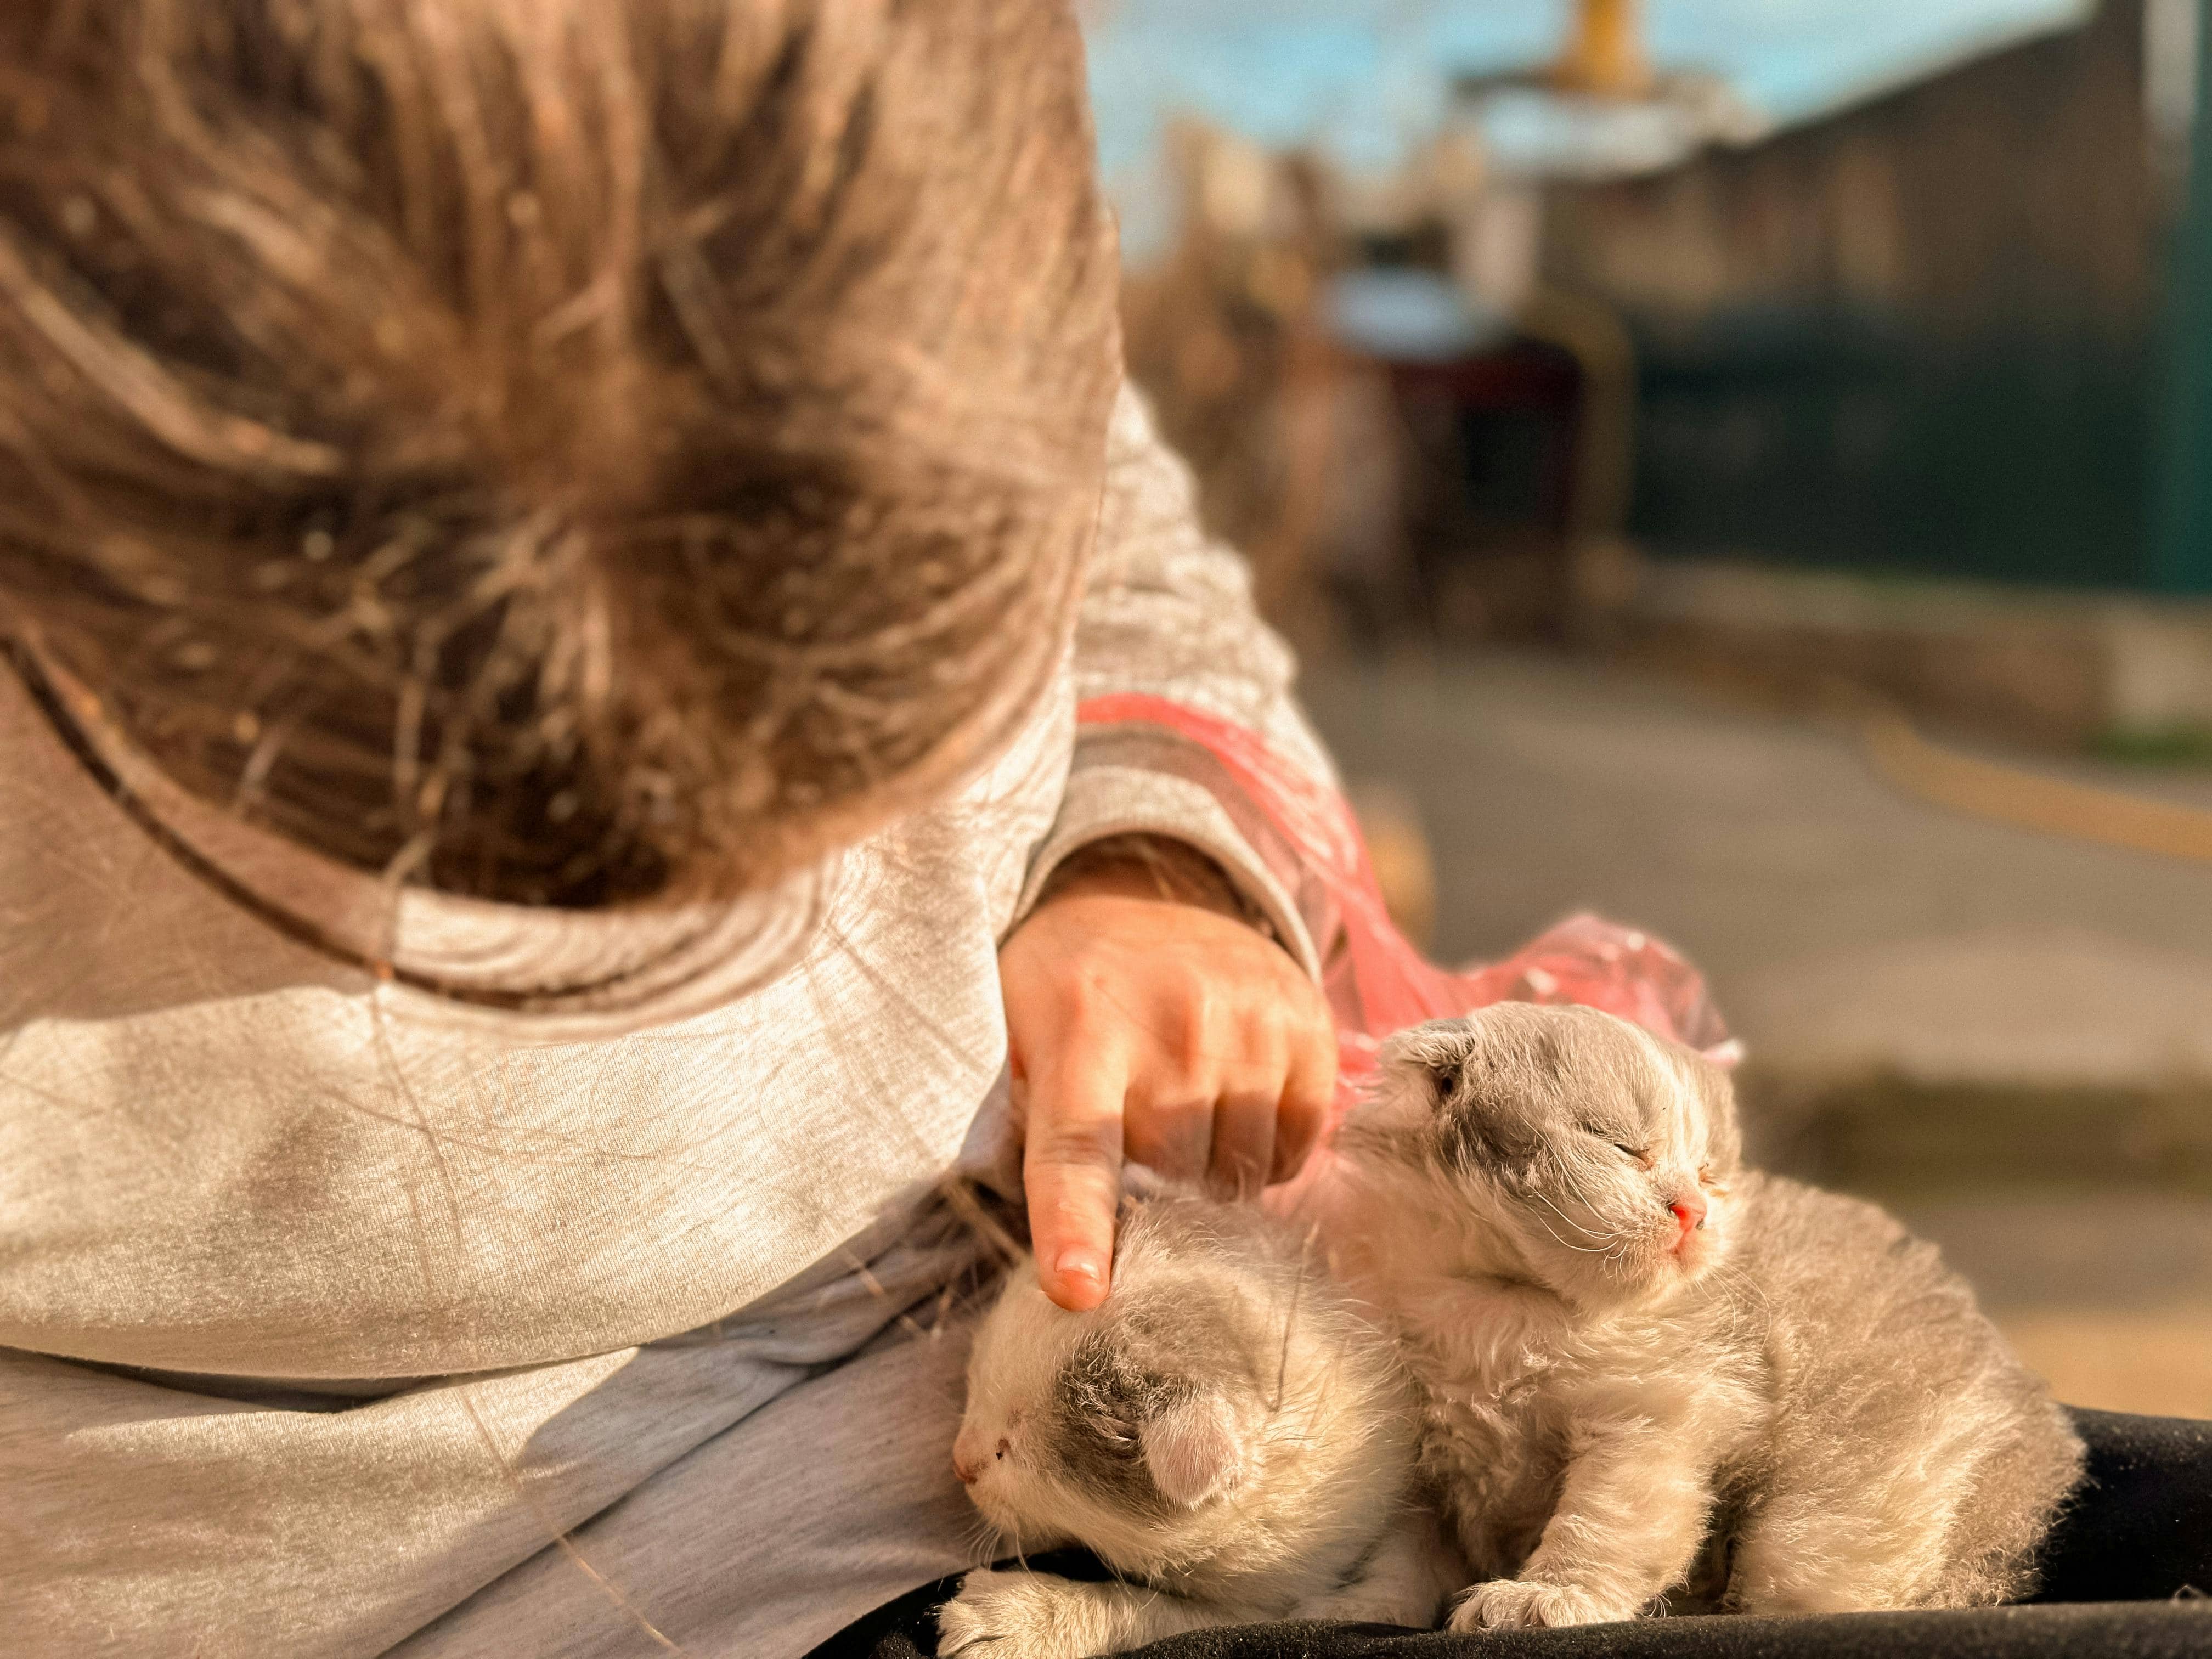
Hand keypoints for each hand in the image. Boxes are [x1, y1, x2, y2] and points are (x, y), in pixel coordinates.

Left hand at [999, 838, 1336, 1310]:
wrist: (1141, 894)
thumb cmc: (1061, 996)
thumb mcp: (1009, 1043)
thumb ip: (1015, 1134)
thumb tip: (1046, 1261)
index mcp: (1078, 1032)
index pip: (1075, 1149)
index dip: (1076, 1227)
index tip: (1078, 1294)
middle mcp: (1172, 1024)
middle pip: (1174, 1182)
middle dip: (1154, 1198)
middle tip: (1134, 1161)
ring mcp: (1249, 1021)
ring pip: (1241, 1173)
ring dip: (1212, 1179)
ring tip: (1182, 1126)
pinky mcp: (1306, 1024)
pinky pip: (1296, 1146)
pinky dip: (1265, 1153)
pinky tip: (1231, 1107)